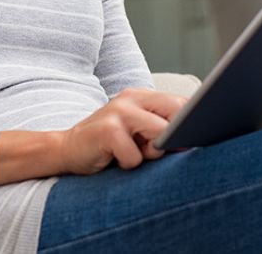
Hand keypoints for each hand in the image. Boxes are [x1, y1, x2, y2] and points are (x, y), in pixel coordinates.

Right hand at [60, 88, 187, 174]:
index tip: (192, 139)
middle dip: (173, 137)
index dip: (191, 123)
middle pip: (176, 113)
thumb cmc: (109, 145)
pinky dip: (128, 164)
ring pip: (159, 135)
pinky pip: (135, 156)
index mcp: (141, 96)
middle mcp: (130, 98)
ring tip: (131, 153)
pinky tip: (113, 159)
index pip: (180, 102)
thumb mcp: (137, 132)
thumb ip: (161, 129)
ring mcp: (118, 112)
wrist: (67, 150)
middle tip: (153, 150)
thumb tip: (194, 139)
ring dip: (149, 154)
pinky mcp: (107, 131)